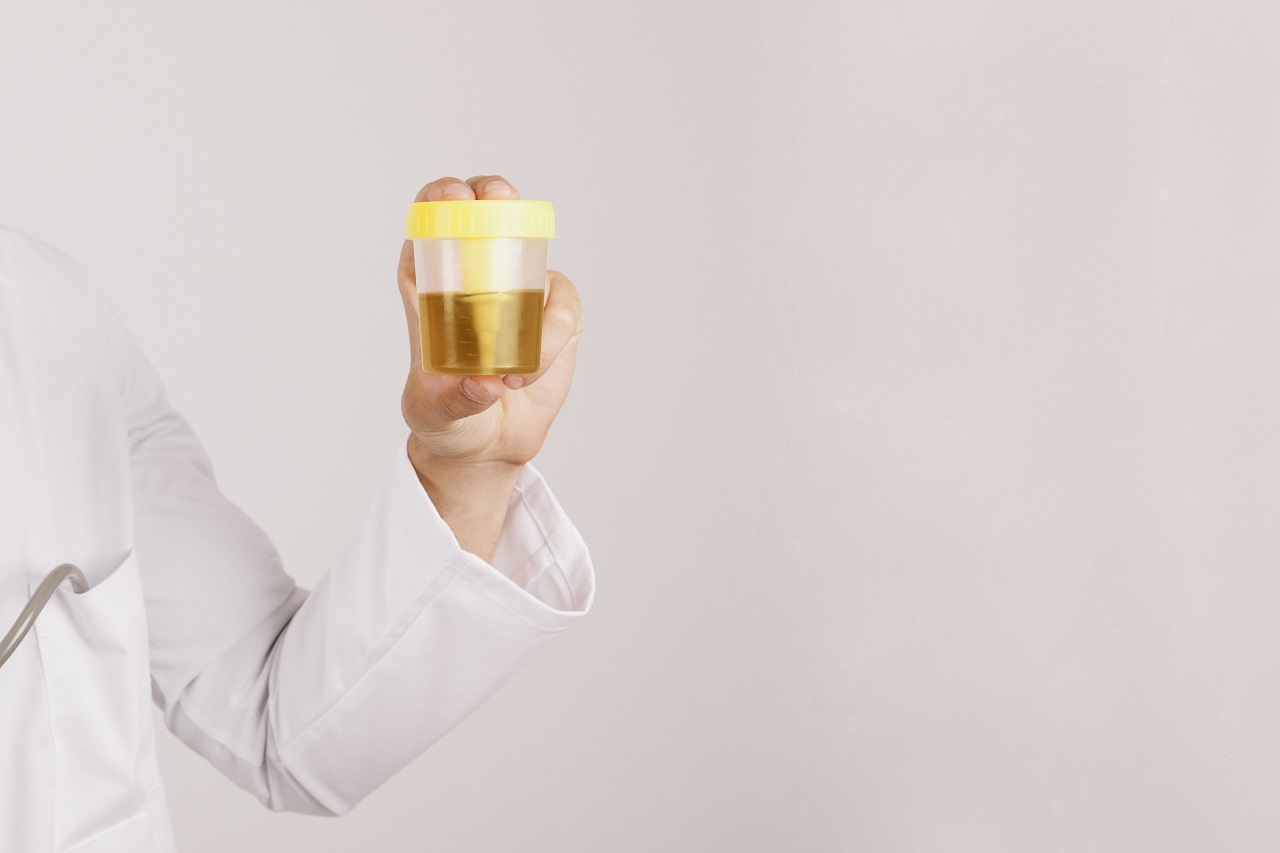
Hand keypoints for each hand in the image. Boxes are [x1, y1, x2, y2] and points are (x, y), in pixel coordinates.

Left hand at [395, 176, 582, 557]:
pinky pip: (565, 306)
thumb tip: (486, 383)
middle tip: (503, 203)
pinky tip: (531, 375)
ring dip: (533, 317)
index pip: (431, 218)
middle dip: (497, 196)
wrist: (487, 445)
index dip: (443, 195)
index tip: (456, 197)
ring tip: (512, 377)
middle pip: (487, 209)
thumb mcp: (436, 411)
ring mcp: (518, 291)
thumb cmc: (445, 418)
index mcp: (429, 282)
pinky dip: (554, 339)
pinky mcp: (554, 316)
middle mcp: (475, 275)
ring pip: (536, 262)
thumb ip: (457, 397)